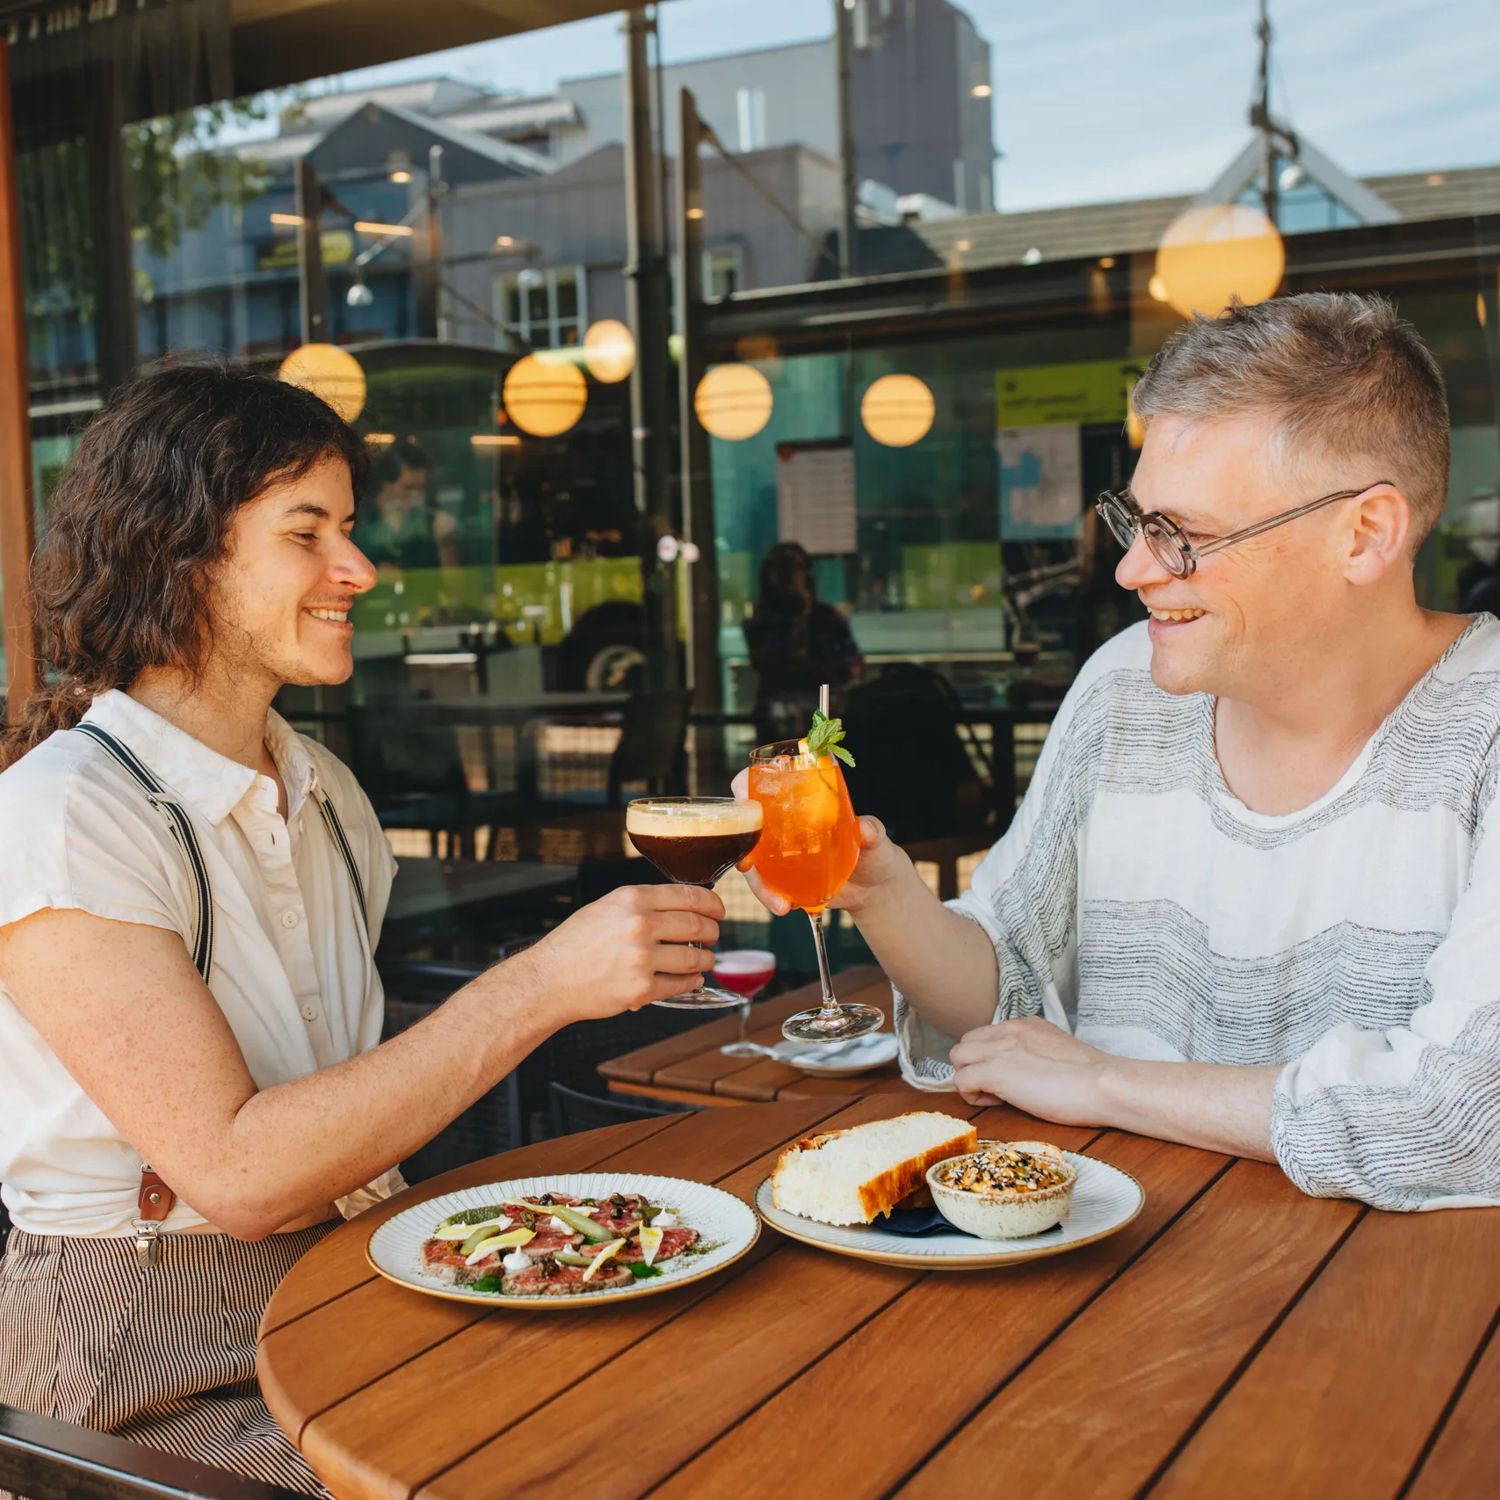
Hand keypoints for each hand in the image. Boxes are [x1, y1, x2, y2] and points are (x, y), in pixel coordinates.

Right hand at [521, 884, 723, 1022]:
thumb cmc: (575, 943)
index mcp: (632, 899)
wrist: (549, 979)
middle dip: (712, 932)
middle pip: (697, 925)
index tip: (719, 910)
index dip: (712, 904)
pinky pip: (681, 984)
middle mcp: (639, 925)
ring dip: (706, 960)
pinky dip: (692, 982)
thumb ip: (643, 904)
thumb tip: (683, 906)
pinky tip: (691, 979)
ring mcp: (641, 958)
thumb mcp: (607, 907)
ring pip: (695, 957)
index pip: (689, 895)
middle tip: (712, 936)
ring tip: (705, 960)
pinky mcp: (641, 988)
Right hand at [730, 769, 910, 917]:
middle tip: (749, 865)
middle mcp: (782, 823)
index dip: (746, 786)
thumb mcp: (875, 837)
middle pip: (748, 825)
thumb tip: (864, 829)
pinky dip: (771, 897)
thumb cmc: (873, 850)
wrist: (875, 888)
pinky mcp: (781, 877)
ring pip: (753, 862)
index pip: (764, 782)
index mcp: (801, 798)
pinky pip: (766, 885)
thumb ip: (870, 830)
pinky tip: (786, 907)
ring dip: (759, 883)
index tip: (746, 799)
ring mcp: (779, 852)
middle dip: (742, 844)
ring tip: (781, 904)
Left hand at [948, 1017, 1112, 1125]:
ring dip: (970, 1079)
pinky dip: (973, 1096)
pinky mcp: (994, 1071)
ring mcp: (999, 1049)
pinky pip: (961, 1081)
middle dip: (975, 1067)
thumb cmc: (1092, 1078)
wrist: (1103, 1084)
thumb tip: (1027, 1070)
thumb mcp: (1058, 1052)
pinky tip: (1000, 1103)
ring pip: (957, 1058)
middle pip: (966, 1044)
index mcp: (1024, 1025)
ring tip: (997, 1096)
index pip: (986, 1036)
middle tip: (999, 1089)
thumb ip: (1036, 1052)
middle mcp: (1008, 1030)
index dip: (992, 1059)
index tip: (1011, 1077)